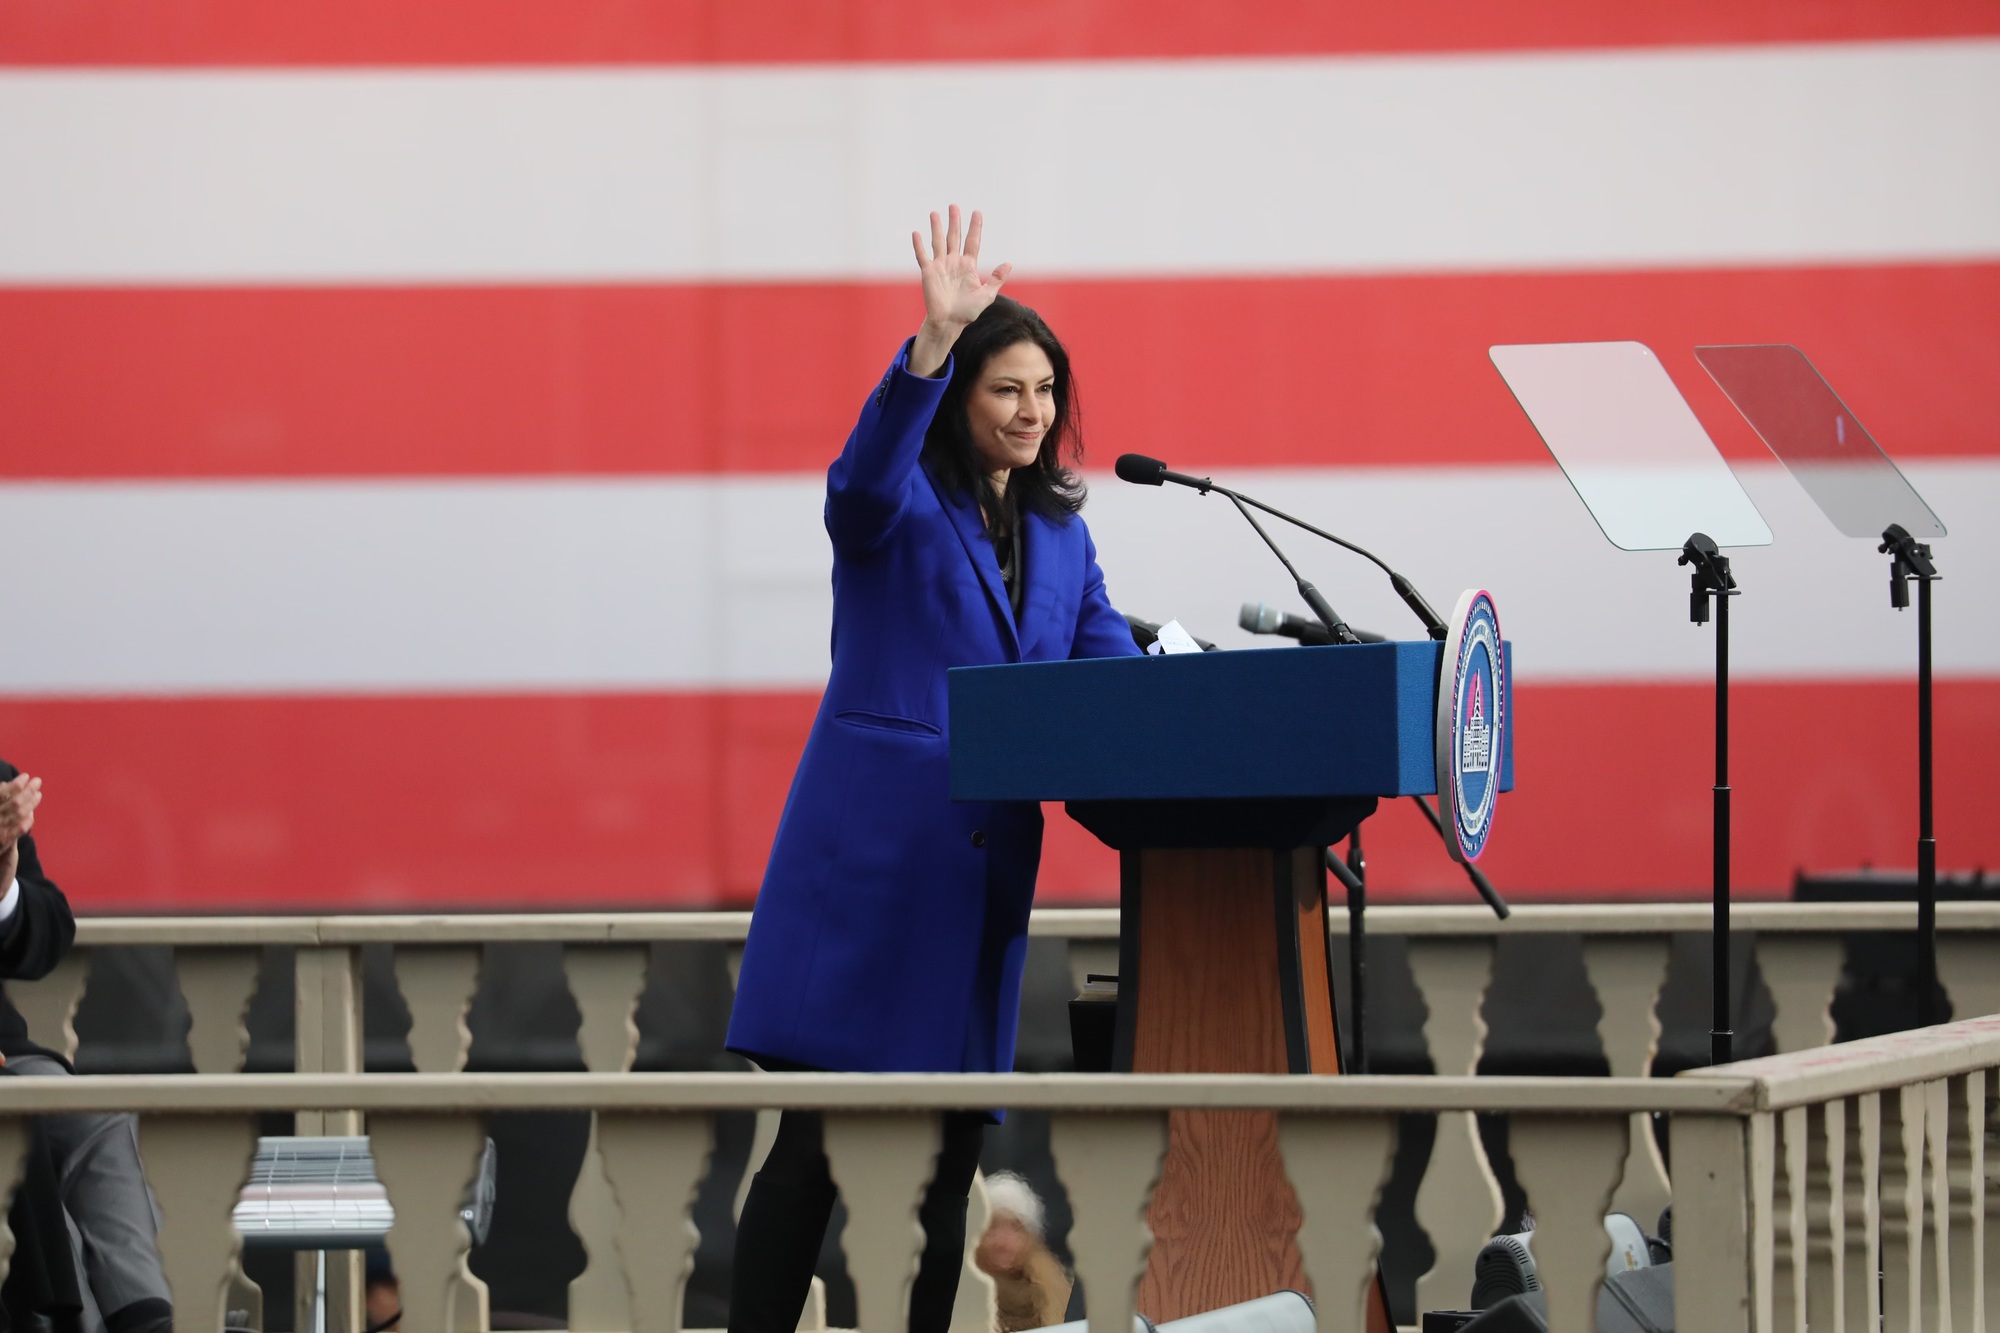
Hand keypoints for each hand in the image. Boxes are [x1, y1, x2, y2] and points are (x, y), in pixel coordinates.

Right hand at [0, 773, 39, 853]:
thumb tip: (7, 784)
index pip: (2, 794)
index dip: (15, 785)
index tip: (25, 776)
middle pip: (15, 803)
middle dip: (28, 791)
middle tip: (38, 781)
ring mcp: (0, 830)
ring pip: (19, 815)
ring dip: (31, 803)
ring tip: (38, 794)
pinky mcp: (4, 841)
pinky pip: (18, 830)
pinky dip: (26, 821)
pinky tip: (31, 814)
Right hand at [908, 206, 1010, 375]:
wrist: (949, 322)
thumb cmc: (968, 311)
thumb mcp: (987, 295)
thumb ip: (996, 279)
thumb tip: (1009, 263)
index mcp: (968, 266)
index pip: (972, 242)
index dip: (975, 228)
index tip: (977, 212)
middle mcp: (954, 262)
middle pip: (954, 237)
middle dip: (954, 221)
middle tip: (954, 205)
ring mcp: (940, 266)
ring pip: (938, 242)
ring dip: (937, 228)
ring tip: (935, 213)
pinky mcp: (928, 273)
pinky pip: (923, 256)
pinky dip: (919, 245)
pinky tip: (917, 233)